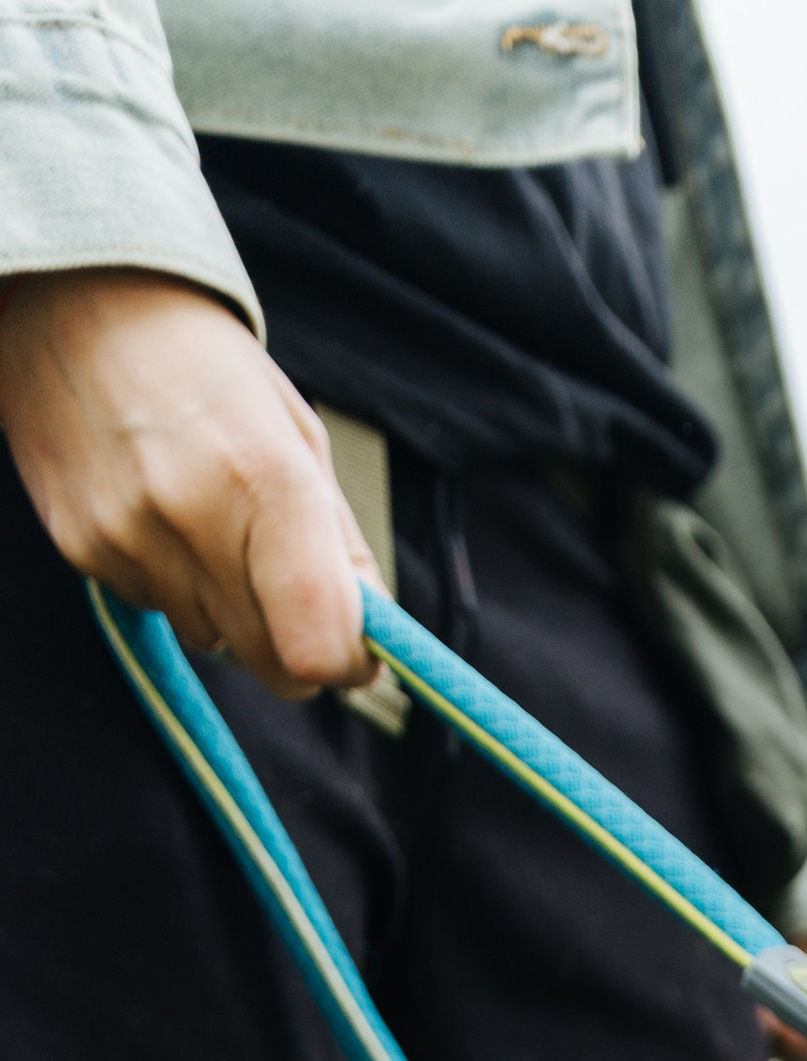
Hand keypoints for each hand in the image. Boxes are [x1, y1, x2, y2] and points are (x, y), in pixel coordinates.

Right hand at [0, 269, 374, 696]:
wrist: (77, 297)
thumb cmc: (206, 366)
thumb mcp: (297, 436)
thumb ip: (341, 545)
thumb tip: (373, 640)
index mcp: (266, 478)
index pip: (318, 643)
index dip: (347, 663)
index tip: (357, 651)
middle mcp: (192, 514)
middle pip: (270, 663)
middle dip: (295, 645)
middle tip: (290, 590)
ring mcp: (127, 535)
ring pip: (212, 641)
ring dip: (230, 610)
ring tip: (209, 522)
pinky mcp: (81, 546)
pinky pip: (155, 607)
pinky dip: (172, 581)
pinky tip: (158, 512)